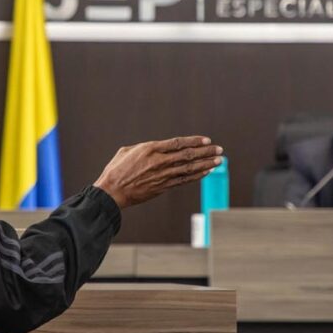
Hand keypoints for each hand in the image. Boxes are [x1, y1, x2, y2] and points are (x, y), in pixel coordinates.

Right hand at [94, 136, 222, 208]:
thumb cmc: (116, 170)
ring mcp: (162, 175)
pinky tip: (206, 172)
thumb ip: (144, 147)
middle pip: (188, 155)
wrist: (112, 191)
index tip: (207, 141)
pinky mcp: (163, 187)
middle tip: (219, 150)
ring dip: (206, 164)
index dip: (194, 141)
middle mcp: (159, 161)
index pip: (178, 143)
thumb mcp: (127, 151)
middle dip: (206, 152)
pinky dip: (197, 176)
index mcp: (150, 148)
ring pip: (189, 168)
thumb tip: (155, 148)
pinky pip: (184, 180)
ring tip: (219, 161)